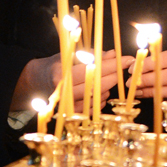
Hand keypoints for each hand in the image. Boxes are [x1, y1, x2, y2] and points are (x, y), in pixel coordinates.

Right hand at [11, 51, 132, 112]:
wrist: (37, 81)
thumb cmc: (57, 64)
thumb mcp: (71, 54)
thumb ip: (92, 55)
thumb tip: (114, 54)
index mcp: (63, 72)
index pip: (94, 69)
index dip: (113, 65)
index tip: (128, 60)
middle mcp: (64, 90)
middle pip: (97, 85)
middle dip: (114, 76)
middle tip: (124, 69)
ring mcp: (66, 104)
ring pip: (96, 98)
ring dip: (107, 89)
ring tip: (109, 80)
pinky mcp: (69, 113)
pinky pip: (91, 109)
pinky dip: (100, 101)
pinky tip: (102, 93)